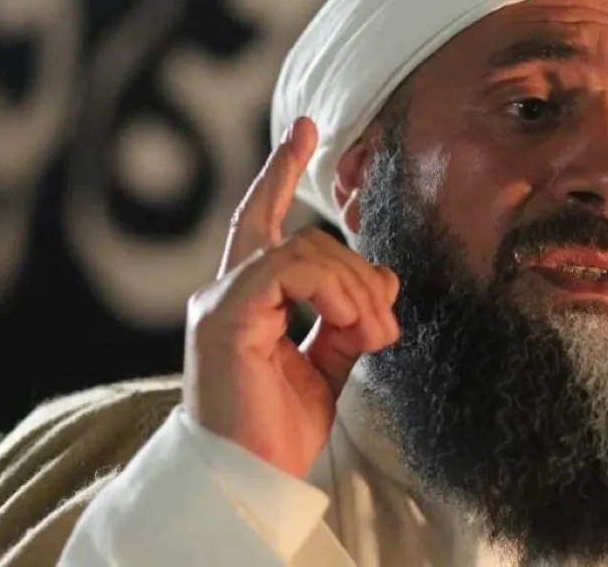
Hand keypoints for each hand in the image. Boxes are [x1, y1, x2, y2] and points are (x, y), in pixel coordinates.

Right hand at [182, 117, 400, 478]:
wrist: (249, 479)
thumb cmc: (278, 430)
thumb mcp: (327, 366)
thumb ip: (347, 320)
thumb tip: (382, 280)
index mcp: (247, 302)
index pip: (264, 223)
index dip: (282, 173)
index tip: (305, 128)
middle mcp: (227, 293)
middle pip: (298, 235)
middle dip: (357, 268)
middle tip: (386, 325)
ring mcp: (220, 302)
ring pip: (302, 249)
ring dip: (354, 288)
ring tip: (376, 333)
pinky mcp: (223, 316)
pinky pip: (286, 268)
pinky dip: (331, 289)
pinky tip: (351, 322)